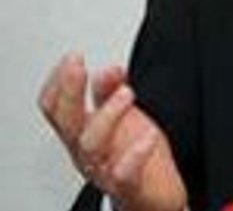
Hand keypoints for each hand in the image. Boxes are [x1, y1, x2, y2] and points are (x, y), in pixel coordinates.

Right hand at [38, 52, 187, 210]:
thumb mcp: (124, 118)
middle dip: (70, 91)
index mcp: (82, 133)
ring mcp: (106, 170)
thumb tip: (109, 68)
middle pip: (66, 122)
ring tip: (127, 93)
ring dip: (107, 114)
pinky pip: (125, 175)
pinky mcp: (130, 187)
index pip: (54, 108)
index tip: (73, 57)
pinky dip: (135, 155)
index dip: (58, 82)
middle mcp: (88, 152)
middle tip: (80, 66)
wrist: (155, 198)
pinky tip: (149, 136)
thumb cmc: (137, 158)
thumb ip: (113, 93)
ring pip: (91, 144)